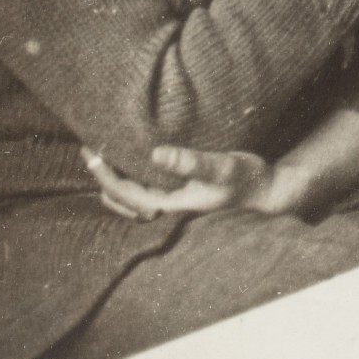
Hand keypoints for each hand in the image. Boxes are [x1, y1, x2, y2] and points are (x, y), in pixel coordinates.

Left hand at [83, 145, 275, 219]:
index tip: (89, 150)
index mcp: (170, 204)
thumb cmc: (247, 180)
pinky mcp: (182, 197)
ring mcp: (175, 205)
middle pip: (121, 201)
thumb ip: (191, 162)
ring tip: (106, 159)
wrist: (269, 193)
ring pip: (131, 200)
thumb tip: (155, 153)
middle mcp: (168, 208)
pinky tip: (134, 166)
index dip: (103, 173)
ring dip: (114, 182)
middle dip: (102, 178)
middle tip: (90, 150)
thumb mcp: (222, 167)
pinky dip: (131, 181)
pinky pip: (145, 192)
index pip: (123, 192)